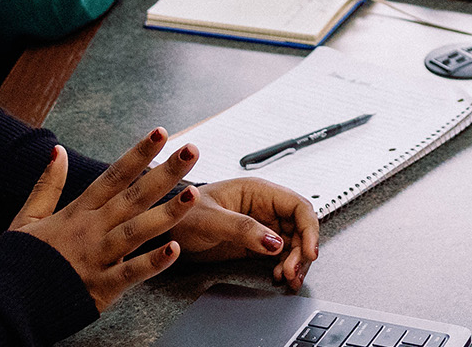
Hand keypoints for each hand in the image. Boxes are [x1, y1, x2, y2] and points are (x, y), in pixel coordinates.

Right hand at [7, 131, 199, 311]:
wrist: (7, 305)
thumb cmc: (19, 262)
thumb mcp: (27, 218)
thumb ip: (46, 185)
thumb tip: (56, 150)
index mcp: (77, 213)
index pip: (113, 176)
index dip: (138, 153)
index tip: (161, 133)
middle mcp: (91, 230)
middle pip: (134, 196)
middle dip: (165, 172)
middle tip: (192, 150)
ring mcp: (98, 257)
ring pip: (138, 230)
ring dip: (168, 212)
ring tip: (194, 194)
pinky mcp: (102, 287)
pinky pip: (131, 273)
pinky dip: (153, 262)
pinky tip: (175, 250)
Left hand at [173, 177, 321, 288]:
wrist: (162, 234)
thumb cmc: (180, 215)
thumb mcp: (210, 220)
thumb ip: (243, 229)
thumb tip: (275, 242)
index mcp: (258, 191)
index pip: (297, 206)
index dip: (309, 228)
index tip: (309, 251)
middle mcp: (263, 208)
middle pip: (299, 228)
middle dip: (302, 251)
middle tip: (292, 272)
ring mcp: (260, 227)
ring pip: (293, 244)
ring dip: (296, 262)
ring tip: (288, 279)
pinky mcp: (254, 244)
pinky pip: (279, 256)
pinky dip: (284, 268)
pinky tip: (278, 277)